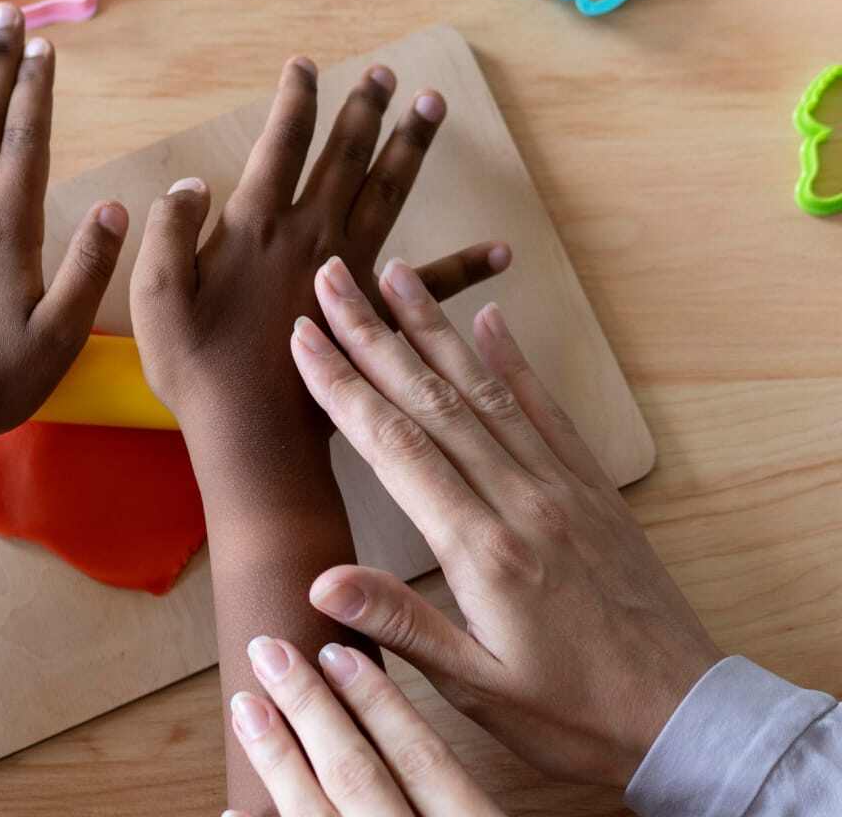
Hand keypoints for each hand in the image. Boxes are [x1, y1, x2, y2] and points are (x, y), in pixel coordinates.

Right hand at [130, 55, 510, 478]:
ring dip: (411, 146)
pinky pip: (433, 287)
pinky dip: (467, 267)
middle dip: (364, 109)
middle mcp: (314, 236)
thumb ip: (170, 232)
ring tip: (434, 103)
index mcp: (258, 226)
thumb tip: (191, 184)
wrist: (253, 438)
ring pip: (389, 193)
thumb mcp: (156, 297)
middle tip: (386, 72)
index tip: (305, 65)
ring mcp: (353, 273)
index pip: (280, 145)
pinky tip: (503, 252)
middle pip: (345, 156)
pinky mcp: (380, 317)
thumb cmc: (198, 369)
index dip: (293, 101)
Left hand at [227, 636, 504, 816]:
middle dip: (310, 709)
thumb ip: (464, 799)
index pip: (424, 758)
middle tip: (271, 650)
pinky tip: (232, 809)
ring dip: (277, 759)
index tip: (338, 650)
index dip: (379, 702)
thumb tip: (415, 735)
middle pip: (359, 776)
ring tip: (247, 706)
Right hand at [290, 256, 721, 786]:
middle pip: (432, 397)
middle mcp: (520, 497)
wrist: (684, 715)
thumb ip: (403, 624)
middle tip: (334, 277)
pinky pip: (546, 408)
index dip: (343, 385)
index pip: (394, 444)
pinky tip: (492, 318)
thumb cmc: (574, 714)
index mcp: (482, 547)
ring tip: (399, 274)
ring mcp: (559, 484)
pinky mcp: (590, 486)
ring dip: (435, 327)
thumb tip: (321, 580)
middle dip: (374, 332)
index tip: (304, 335)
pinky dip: (515, 359)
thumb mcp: (480, 691)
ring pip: (485, 388)